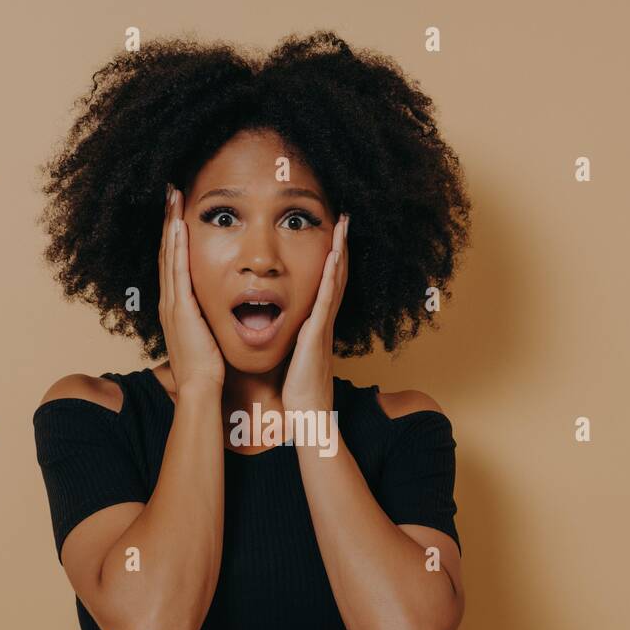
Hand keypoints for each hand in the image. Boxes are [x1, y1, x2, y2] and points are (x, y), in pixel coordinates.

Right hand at [158, 184, 224, 391]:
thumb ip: (207, 320)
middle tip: (171, 192)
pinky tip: (178, 226)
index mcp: (177, 306)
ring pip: (169, 254)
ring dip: (170, 224)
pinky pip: (177, 270)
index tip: (178, 212)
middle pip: (167, 251)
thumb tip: (216, 312)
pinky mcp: (180, 307)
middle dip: (169, 220)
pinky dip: (176, 247)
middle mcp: (169, 300)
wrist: (201, 388)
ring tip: (173, 197)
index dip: (175, 236)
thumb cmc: (208, 368)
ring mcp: (172, 303)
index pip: (174, 262)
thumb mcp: (206, 336)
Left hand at [282, 212, 348, 413]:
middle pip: (336, 275)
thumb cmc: (299, 389)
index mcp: (316, 324)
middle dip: (340, 245)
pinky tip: (333, 257)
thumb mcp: (296, 356)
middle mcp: (324, 320)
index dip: (331, 257)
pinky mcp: (316, 334)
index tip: (332, 233)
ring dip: (339, 251)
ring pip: (334, 281)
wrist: (307, 412)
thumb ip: (294, 339)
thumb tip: (285, 328)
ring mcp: (323, 325)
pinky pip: (325, 300)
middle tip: (344, 218)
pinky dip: (331, 277)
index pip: (326, 283)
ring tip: (342, 225)